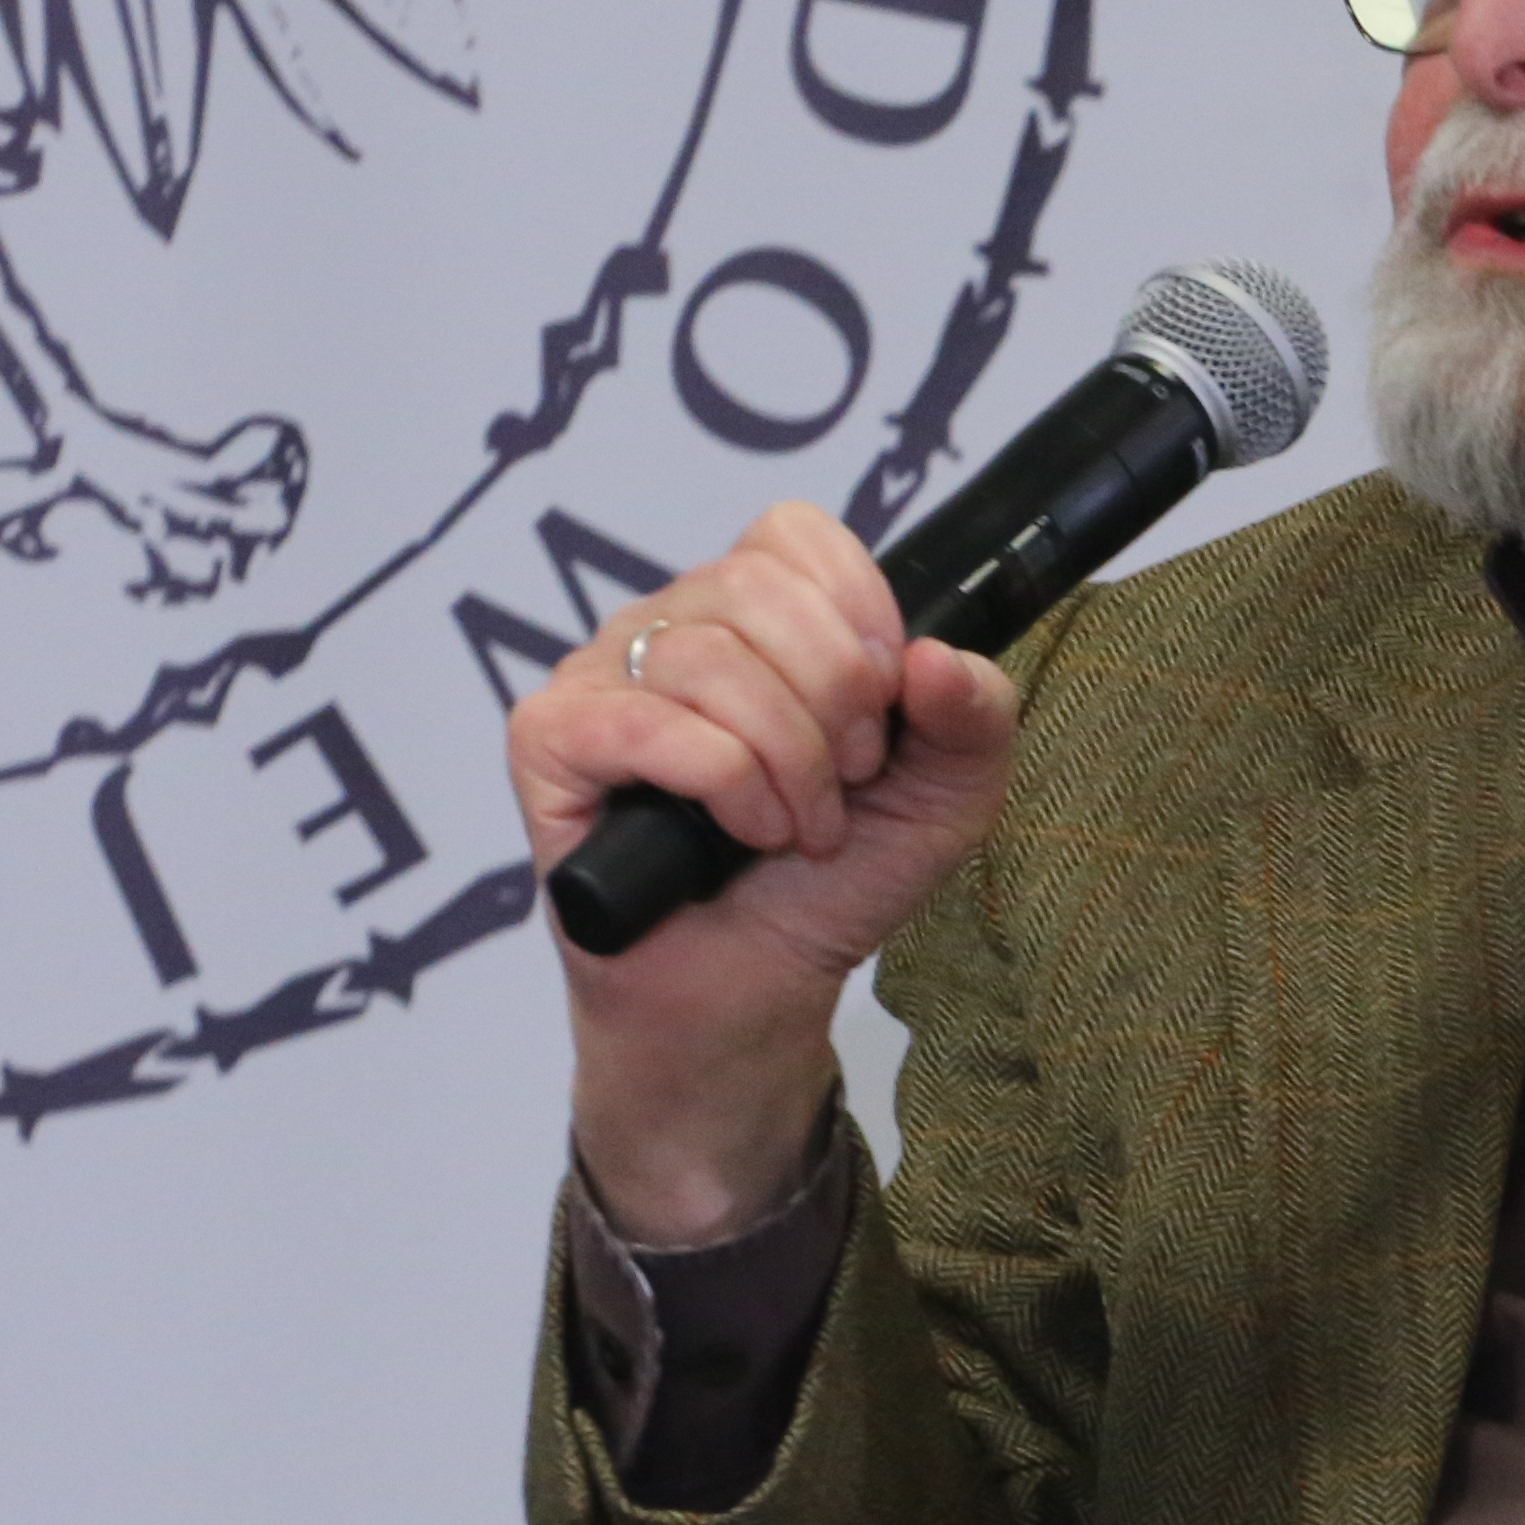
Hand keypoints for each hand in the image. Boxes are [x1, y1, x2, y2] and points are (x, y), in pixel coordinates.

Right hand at [502, 503, 1022, 1236]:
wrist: (757, 989)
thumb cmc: (832, 881)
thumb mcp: (946, 796)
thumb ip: (974, 715)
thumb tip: (937, 656)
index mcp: (750, 613)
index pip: (792, 534)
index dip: (857, 614)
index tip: (886, 707)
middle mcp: (667, 628)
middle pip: (753, 588)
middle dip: (832, 697)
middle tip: (848, 782)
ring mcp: (599, 679)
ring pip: (706, 658)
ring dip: (786, 759)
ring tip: (800, 828)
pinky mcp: (549, 741)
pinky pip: (644, 723)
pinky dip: (723, 783)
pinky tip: (743, 835)